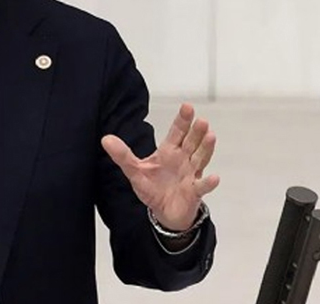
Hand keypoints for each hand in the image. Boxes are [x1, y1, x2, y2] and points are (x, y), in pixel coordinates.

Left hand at [101, 103, 218, 231]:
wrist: (164, 211)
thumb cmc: (152, 187)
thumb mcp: (134, 170)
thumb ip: (122, 155)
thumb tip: (105, 139)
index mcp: (169, 151)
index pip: (177, 132)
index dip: (182, 120)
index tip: (187, 107)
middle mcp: (183, 159)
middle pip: (192, 142)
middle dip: (197, 132)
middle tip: (201, 120)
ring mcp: (191, 174)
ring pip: (200, 159)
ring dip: (206, 148)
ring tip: (210, 136)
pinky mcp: (194, 192)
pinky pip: (202, 186)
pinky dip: (208, 183)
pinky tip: (213, 177)